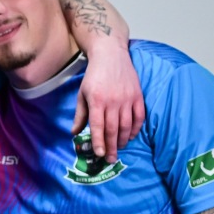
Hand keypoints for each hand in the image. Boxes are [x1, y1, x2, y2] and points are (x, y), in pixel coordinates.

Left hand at [73, 42, 145, 161]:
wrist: (111, 54)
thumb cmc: (93, 75)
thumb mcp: (82, 94)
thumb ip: (80, 114)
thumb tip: (74, 133)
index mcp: (97, 101)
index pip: (98, 126)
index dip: (99, 142)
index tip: (99, 154)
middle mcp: (113, 101)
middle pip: (113, 129)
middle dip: (111, 147)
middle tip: (110, 159)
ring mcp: (127, 98)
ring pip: (127, 125)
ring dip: (123, 140)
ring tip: (119, 148)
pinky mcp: (138, 95)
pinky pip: (139, 117)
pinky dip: (136, 129)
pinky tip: (130, 136)